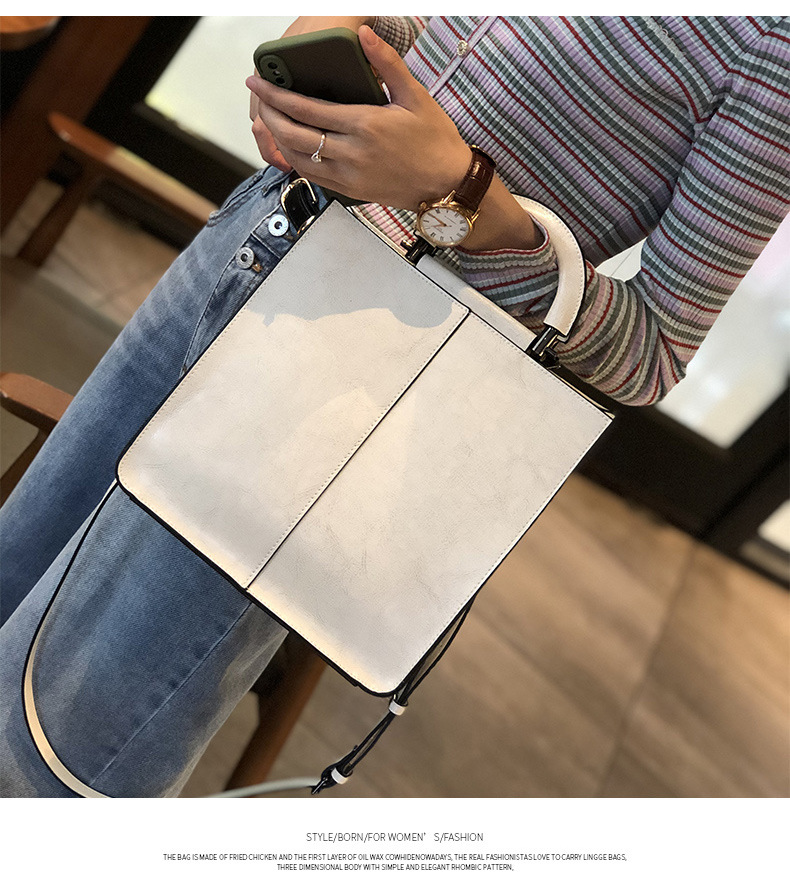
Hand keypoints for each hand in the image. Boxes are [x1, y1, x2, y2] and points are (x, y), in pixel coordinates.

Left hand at [246, 25, 470, 209]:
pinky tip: (291, 147)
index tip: (259, 82)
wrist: (446, 184)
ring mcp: (349, 176)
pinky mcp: (351, 191)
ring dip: (278, 140)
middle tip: (259, 100)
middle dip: (270, 116)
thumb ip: (387, 63)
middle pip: (294, 135)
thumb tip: (365, 34)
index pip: (306, 109)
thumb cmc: (435, 139)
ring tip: (270, 122)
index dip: (276, 95)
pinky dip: (295, 160)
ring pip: (298, 159)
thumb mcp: (415, 96)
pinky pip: (312, 176)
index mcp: (364, 124)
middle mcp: (352, 153)